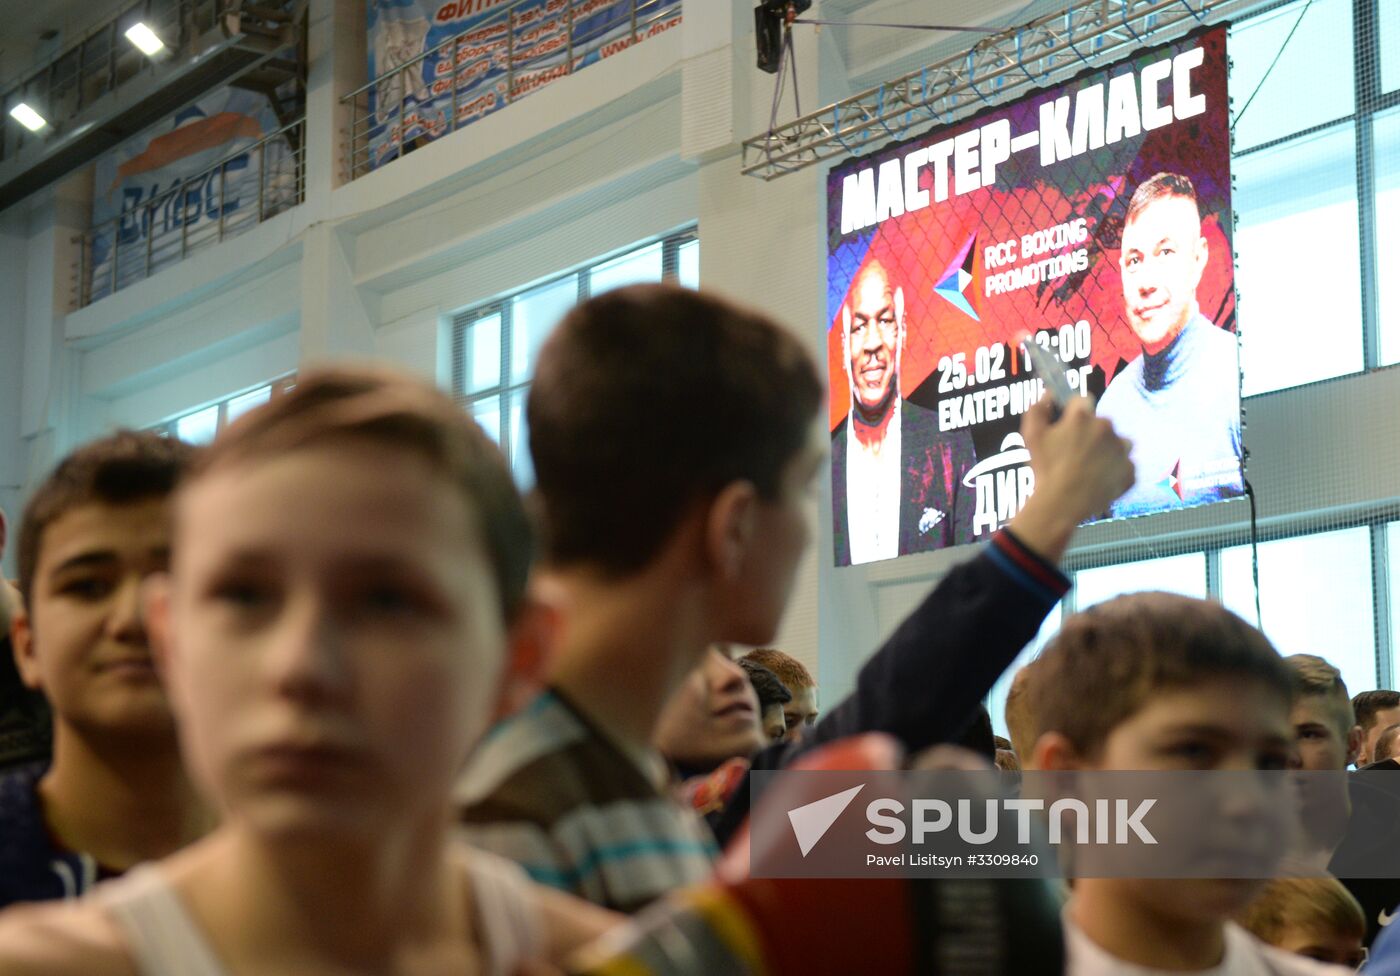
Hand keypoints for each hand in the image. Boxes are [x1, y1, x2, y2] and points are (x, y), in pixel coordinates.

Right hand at [1010, 396, 1132, 561]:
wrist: (1062, 503)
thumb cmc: (1045, 468)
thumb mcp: (1031, 435)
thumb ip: (1037, 409)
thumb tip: (1048, 393)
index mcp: (1082, 416)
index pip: (1082, 400)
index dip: (1073, 412)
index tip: (1067, 426)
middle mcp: (1107, 427)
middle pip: (1101, 423)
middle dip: (1091, 433)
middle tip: (1076, 452)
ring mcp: (1121, 450)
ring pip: (1119, 443)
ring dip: (1108, 450)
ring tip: (1092, 467)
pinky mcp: (1130, 471)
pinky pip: (1125, 466)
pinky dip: (1116, 471)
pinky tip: (1101, 480)